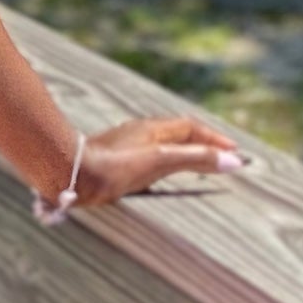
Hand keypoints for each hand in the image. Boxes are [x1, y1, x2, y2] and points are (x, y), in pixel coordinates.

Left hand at [60, 112, 248, 208]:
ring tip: (197, 164)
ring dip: (184, 152)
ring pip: (162, 145)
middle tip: (221, 156)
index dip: (215, 139)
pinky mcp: (113, 161)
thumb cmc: (112, 167)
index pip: (192, 128)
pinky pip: (148, 157)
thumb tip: (232, 160)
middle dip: (203, 143)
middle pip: (179, 134)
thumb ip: (195, 159)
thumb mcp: (160, 161)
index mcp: (153, 129)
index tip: (235, 152)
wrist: (67, 174)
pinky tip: (159, 174)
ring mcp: (125, 146)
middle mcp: (139, 133)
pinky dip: (165, 162)